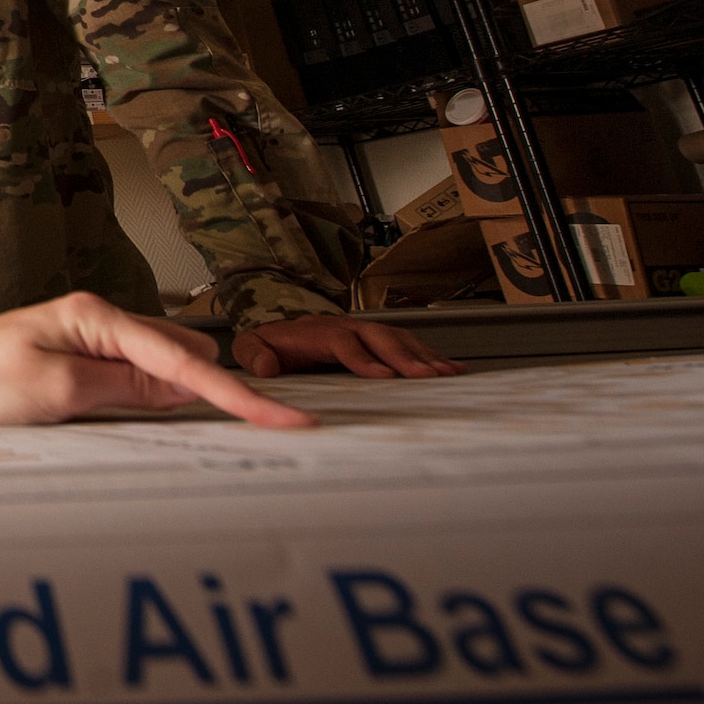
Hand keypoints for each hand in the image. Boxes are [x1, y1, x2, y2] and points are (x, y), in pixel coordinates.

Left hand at [0, 292, 313, 427]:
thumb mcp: (55, 392)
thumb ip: (126, 388)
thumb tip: (188, 386)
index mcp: (98, 318)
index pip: (184, 361)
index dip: (238, 395)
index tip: (285, 419)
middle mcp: (101, 321)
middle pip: (187, 356)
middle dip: (221, 391)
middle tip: (267, 427)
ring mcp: (93, 340)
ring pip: (166, 367)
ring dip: (188, 398)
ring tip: (210, 426)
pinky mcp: (84, 361)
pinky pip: (140, 377)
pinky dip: (158, 399)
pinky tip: (164, 417)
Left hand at [232, 314, 464, 379]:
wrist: (280, 331)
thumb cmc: (270, 344)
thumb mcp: (251, 347)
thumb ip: (255, 355)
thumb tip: (267, 367)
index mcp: (317, 331)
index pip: (343, 342)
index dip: (363, 358)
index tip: (382, 376)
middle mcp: (345, 326)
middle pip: (379, 337)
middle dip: (404, 357)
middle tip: (426, 376)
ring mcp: (363, 331)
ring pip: (398, 339)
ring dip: (424, 355)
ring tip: (446, 373)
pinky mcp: (377, 340)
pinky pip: (408, 344)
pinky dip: (431, 355)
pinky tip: (452, 368)